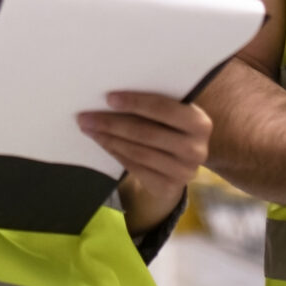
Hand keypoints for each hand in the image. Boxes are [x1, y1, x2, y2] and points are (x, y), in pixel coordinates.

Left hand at [78, 92, 211, 234]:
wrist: (181, 164)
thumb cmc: (170, 128)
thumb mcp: (172, 115)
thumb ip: (154, 106)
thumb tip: (111, 97)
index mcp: (199, 123)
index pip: (163, 108)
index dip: (135, 102)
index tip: (108, 98)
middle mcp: (196, 149)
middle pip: (146, 132)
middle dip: (112, 123)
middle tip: (85, 117)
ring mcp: (184, 172)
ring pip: (138, 152)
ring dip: (109, 139)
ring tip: (89, 128)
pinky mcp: (169, 187)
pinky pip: (135, 167)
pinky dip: (116, 153)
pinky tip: (103, 142)